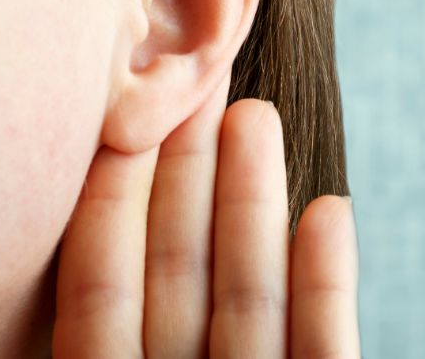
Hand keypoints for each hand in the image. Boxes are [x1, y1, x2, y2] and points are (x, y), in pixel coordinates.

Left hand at [51, 75, 360, 357]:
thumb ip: (95, 311)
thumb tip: (94, 186)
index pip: (102, 291)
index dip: (113, 200)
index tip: (129, 121)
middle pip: (181, 272)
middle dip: (192, 173)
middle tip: (200, 90)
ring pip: (252, 296)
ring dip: (258, 202)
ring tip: (258, 115)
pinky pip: (323, 341)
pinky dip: (328, 281)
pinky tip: (330, 210)